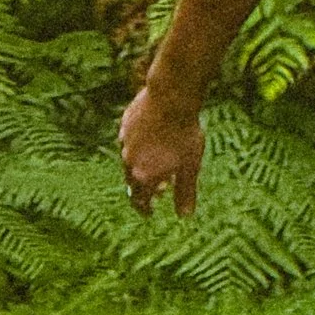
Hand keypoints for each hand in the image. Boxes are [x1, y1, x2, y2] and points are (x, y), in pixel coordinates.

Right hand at [119, 88, 203, 216]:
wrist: (171, 98)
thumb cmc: (184, 135)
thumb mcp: (189, 167)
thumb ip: (185, 192)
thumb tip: (184, 216)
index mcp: (143, 175)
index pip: (139, 200)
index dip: (144, 208)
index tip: (149, 213)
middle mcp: (128, 160)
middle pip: (132, 181)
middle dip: (143, 189)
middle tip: (157, 191)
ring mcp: (124, 140)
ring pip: (129, 159)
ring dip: (141, 166)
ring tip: (155, 165)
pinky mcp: (125, 123)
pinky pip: (129, 140)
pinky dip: (139, 145)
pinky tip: (150, 140)